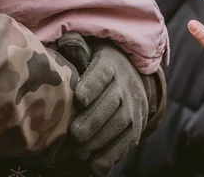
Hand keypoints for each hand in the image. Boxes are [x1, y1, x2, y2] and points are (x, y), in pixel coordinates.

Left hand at [68, 42, 148, 175]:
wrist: (129, 76)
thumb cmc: (95, 65)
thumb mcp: (88, 51)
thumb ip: (76, 48)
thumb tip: (66, 40)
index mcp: (110, 64)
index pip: (103, 73)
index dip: (92, 85)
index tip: (79, 98)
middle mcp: (125, 85)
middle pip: (112, 103)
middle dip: (93, 121)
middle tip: (75, 135)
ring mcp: (134, 106)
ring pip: (121, 123)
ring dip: (101, 140)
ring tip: (80, 151)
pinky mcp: (137, 125)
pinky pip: (128, 141)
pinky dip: (112, 155)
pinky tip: (95, 164)